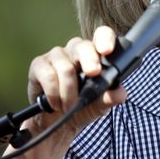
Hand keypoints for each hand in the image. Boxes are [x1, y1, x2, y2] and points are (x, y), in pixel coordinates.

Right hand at [24, 26, 126, 140]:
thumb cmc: (82, 107)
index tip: (106, 51)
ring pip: (66, 67)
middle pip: (82, 46)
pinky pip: (48, 75)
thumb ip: (110, 98)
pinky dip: (54, 94)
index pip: (102, 35)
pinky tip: (55, 103)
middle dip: (90, 61)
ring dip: (69, 92)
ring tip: (69, 106)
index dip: (105, 39)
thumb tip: (120, 92)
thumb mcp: (99, 105)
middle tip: (93, 74)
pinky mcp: (39, 64)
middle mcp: (76, 50)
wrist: (57, 122)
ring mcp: (57, 56)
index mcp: (95, 54)